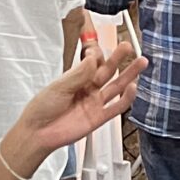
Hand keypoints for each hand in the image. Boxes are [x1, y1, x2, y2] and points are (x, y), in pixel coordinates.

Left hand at [12, 42, 142, 162]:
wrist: (38, 133)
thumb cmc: (42, 108)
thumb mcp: (58, 86)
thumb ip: (78, 74)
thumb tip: (93, 60)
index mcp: (76, 79)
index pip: (93, 64)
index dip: (99, 55)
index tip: (102, 47)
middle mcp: (88, 90)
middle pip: (108, 72)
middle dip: (119, 59)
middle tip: (129, 46)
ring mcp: (95, 103)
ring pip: (117, 87)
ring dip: (129, 75)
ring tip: (141, 62)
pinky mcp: (99, 117)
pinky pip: (117, 107)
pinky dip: (126, 98)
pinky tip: (133, 88)